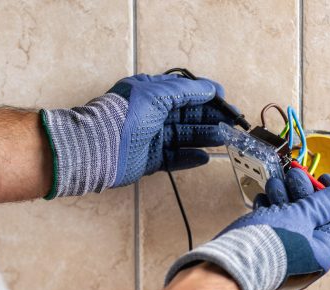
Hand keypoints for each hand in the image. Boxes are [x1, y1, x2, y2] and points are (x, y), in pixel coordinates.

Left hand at [41, 73, 233, 197]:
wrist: (99, 146)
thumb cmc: (125, 115)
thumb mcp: (157, 93)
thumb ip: (186, 91)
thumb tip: (210, 88)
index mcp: (151, 93)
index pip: (183, 92)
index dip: (205, 95)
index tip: (224, 99)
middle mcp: (151, 114)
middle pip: (186, 115)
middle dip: (209, 118)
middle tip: (231, 123)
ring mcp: (151, 138)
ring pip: (183, 136)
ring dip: (204, 136)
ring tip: (224, 139)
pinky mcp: (150, 160)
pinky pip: (174, 158)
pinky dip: (189, 158)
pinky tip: (204, 157)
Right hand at [165, 168, 329, 289]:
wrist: (229, 264)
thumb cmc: (268, 245)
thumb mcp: (302, 217)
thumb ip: (323, 204)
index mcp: (323, 254)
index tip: (323, 180)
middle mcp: (306, 256)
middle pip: (315, 217)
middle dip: (305, 192)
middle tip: (295, 176)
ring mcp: (284, 253)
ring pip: (291, 217)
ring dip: (285, 196)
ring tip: (275, 185)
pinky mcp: (265, 248)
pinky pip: (274, 225)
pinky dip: (270, 208)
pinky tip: (263, 200)